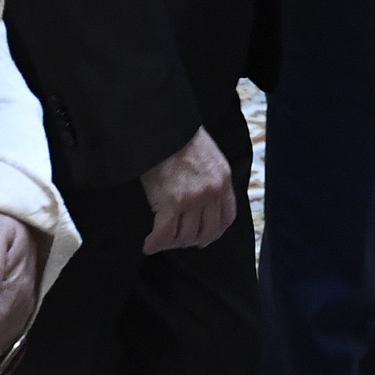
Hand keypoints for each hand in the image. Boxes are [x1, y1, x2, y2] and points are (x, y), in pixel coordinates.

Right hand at [138, 127, 238, 254]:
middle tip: (178, 241)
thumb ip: (211, 179)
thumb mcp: (208, 157)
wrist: (164, 129)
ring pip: (186, 236)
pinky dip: (156, 243)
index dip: (213, 233)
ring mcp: (193, 199)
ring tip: (161, 240)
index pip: (226, 218)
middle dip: (191, 241)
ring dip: (172, 243)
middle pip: (206, 232)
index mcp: (223, 180)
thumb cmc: (179, 138)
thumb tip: (202, 204)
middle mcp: (212, 192)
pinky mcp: (172, 202)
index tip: (202, 238)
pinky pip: (165, 233)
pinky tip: (149, 245)